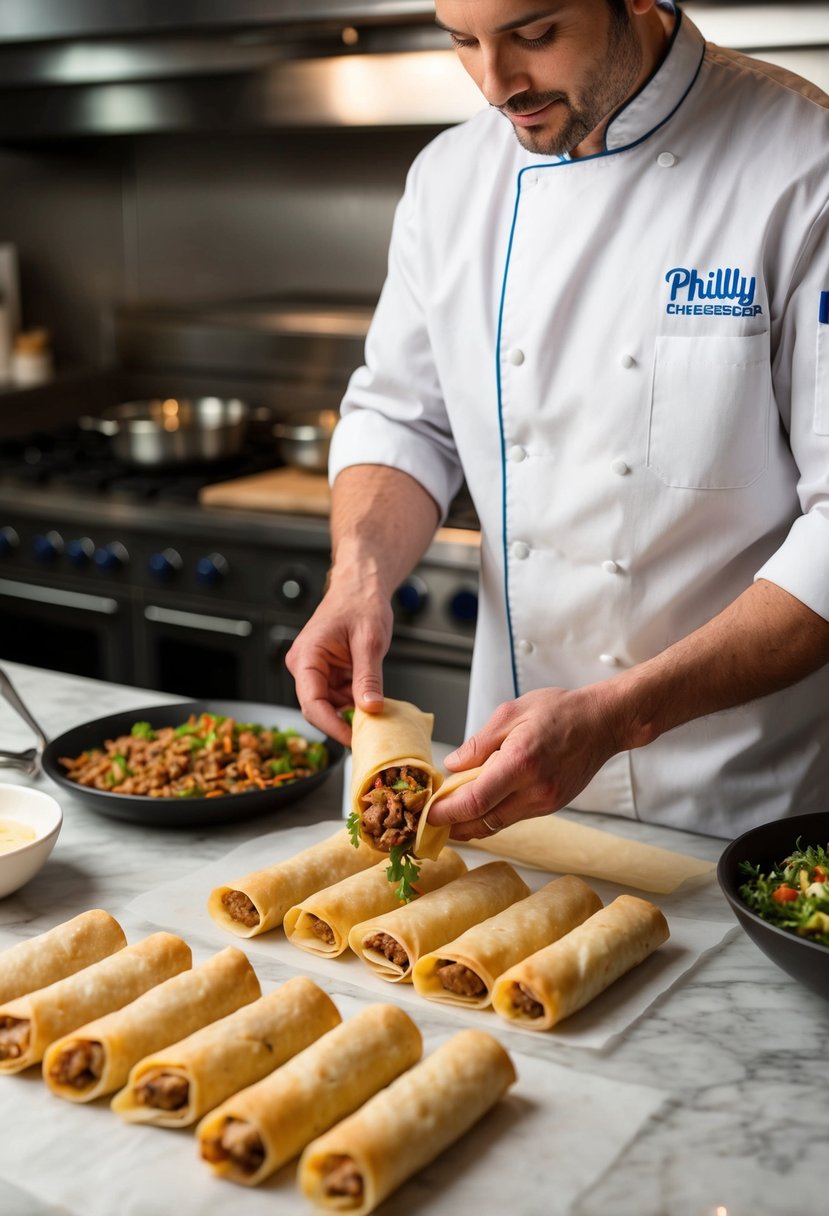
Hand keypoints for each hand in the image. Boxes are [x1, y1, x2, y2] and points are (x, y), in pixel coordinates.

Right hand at [284, 581, 392, 745]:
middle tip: (370, 734)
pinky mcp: (328, 673)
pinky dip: (356, 701)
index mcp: (306, 657)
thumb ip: (368, 678)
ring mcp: (316, 671)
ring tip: (376, 712)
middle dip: (344, 722)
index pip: (312, 703)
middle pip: (318, 708)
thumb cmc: (360, 603)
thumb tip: (370, 710)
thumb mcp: (369, 642)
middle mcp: (304, 666)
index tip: (354, 739)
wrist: (361, 586)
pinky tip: (371, 699)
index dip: (333, 726)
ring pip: (331, 706)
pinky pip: (339, 697)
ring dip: (352, 712)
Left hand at [426, 686, 621, 840]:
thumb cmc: (559, 711)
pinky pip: (514, 817)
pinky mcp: (552, 805)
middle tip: (430, 822)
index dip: (446, 813)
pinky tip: (480, 804)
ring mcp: (545, 801)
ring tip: (450, 814)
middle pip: (483, 822)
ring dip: (471, 822)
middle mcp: (534, 789)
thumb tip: (452, 765)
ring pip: (498, 823)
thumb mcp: (511, 713)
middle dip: (453, 826)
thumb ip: (479, 743)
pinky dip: (493, 814)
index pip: (474, 801)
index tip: (427, 814)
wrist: (603, 722)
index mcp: (520, 762)